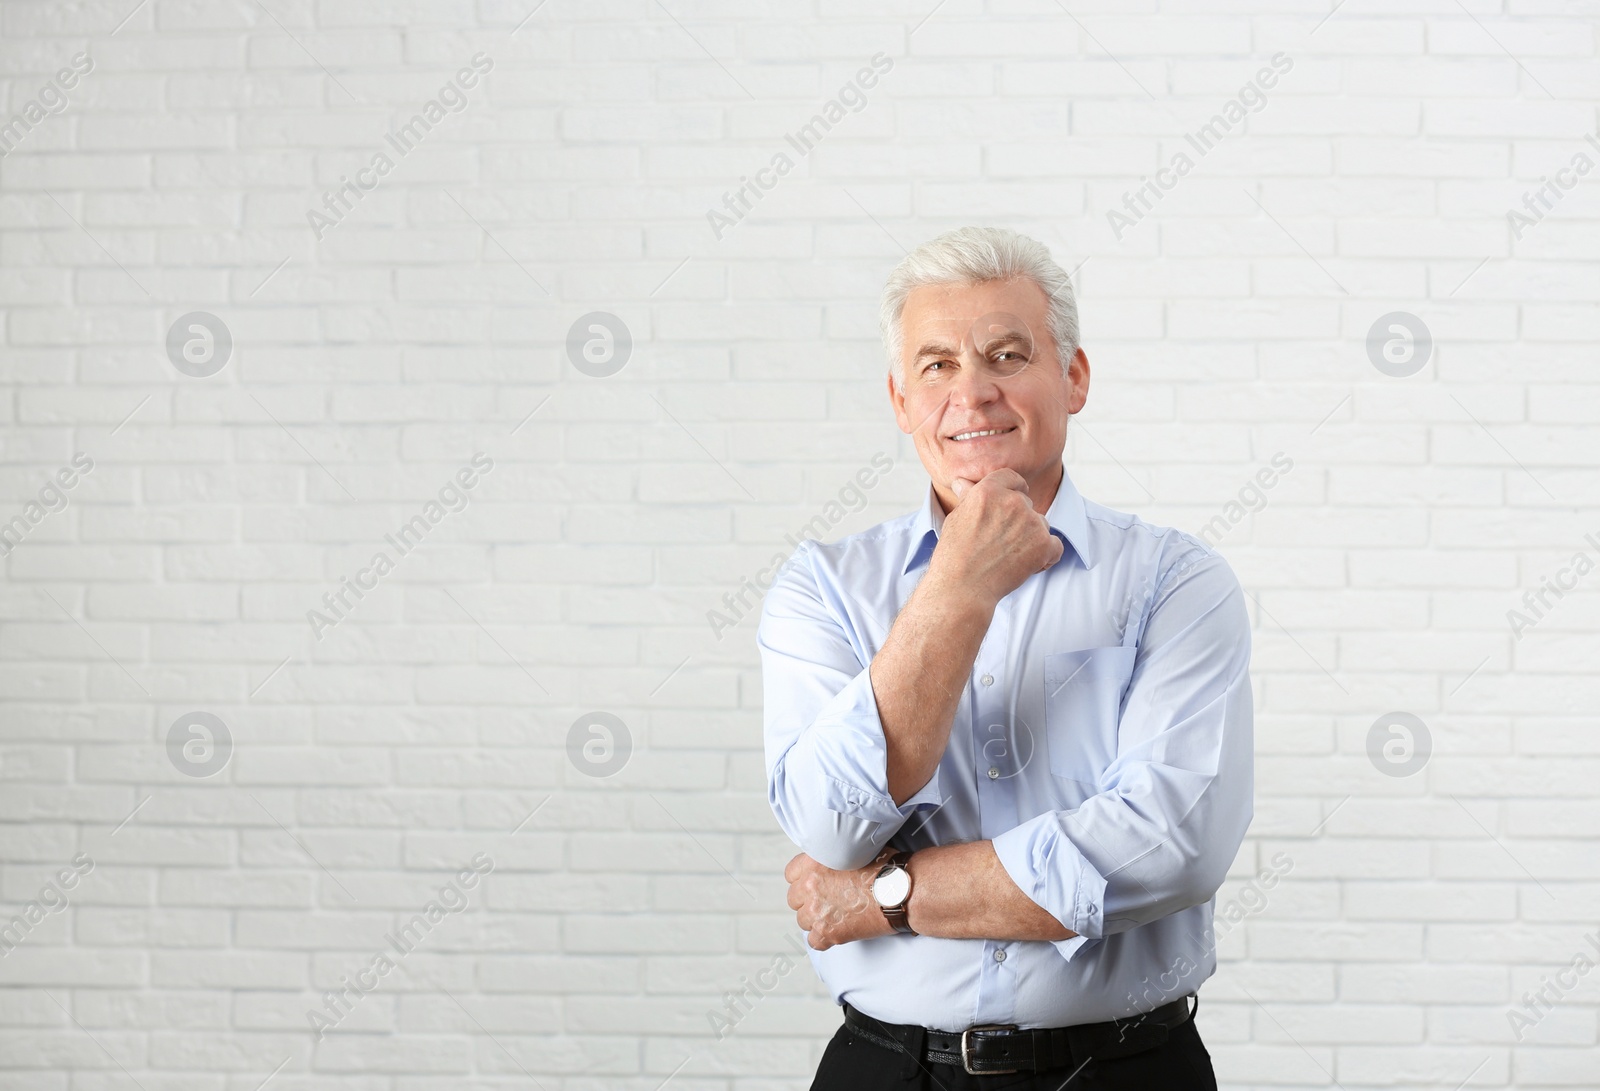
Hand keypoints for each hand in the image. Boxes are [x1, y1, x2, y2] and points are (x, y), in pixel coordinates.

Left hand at [784, 852, 895, 949]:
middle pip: (795, 899)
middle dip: (809, 900)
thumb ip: (834, 856)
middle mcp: (810, 887)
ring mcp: (818, 912)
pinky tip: (838, 930)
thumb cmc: (885, 868)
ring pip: (803, 921)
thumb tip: (833, 860)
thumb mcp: (854, 850)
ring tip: (836, 915)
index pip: (791, 874)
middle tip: (829, 900)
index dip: (804, 879)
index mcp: (813, 863)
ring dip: (816, 919)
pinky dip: (824, 938)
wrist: (901, 890)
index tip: (815, 883)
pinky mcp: (830, 933)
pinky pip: (815, 941)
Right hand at [933, 468, 1062, 606]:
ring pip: (1041, 524)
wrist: (963, 587)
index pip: (1013, 478)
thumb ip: (968, 498)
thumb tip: (962, 482)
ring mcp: (1031, 522)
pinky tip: (1026, 566)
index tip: (1004, 510)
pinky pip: (1055, 546)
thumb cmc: (954, 554)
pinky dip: (1045, 557)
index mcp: (989, 491)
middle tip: (1000, 543)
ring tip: (1009, 557)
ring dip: (1032, 539)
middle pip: (1027, 504)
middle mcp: (1013, 502)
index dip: (1011, 493)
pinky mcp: (1044, 544)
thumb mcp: (956, 518)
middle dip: (1019, 521)